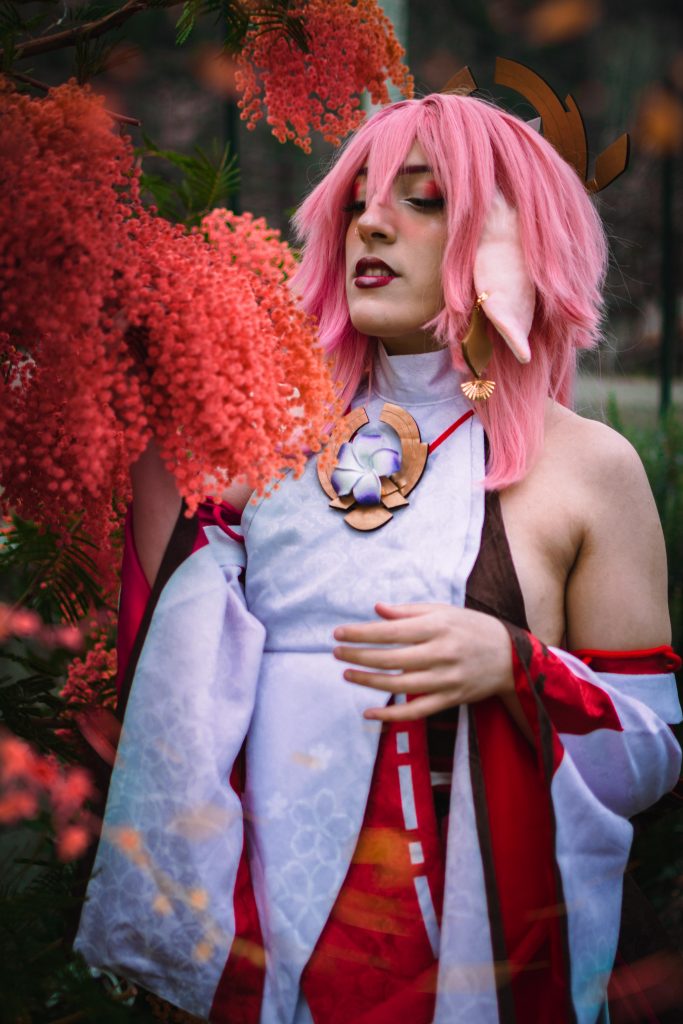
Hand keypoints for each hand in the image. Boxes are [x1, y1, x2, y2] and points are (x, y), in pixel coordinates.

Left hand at [333, 602, 513, 720]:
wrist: (511, 657)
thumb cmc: (472, 628)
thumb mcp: (444, 612)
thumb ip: (409, 612)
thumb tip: (376, 610)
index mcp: (437, 627)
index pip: (391, 631)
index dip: (362, 633)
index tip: (338, 633)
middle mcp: (441, 653)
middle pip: (391, 659)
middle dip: (359, 656)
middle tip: (336, 652)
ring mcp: (446, 679)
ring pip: (400, 685)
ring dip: (369, 681)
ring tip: (347, 674)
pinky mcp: (450, 699)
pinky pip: (417, 712)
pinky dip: (391, 716)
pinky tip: (369, 712)